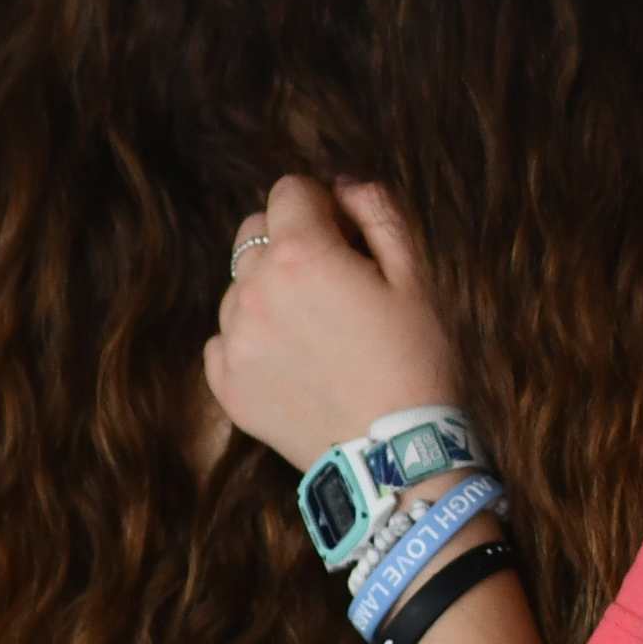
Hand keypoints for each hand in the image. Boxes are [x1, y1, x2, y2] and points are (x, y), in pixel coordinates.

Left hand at [205, 178, 458, 470]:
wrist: (397, 457)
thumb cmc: (418, 360)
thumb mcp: (417, 276)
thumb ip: (378, 213)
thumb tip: (342, 186)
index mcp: (300, 255)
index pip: (289, 191)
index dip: (325, 207)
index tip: (350, 238)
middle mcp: (254, 292)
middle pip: (254, 233)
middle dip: (291, 242)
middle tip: (336, 283)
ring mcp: (233, 341)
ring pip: (239, 287)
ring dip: (271, 293)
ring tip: (319, 333)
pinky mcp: (226, 385)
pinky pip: (224, 339)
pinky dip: (254, 340)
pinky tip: (296, 362)